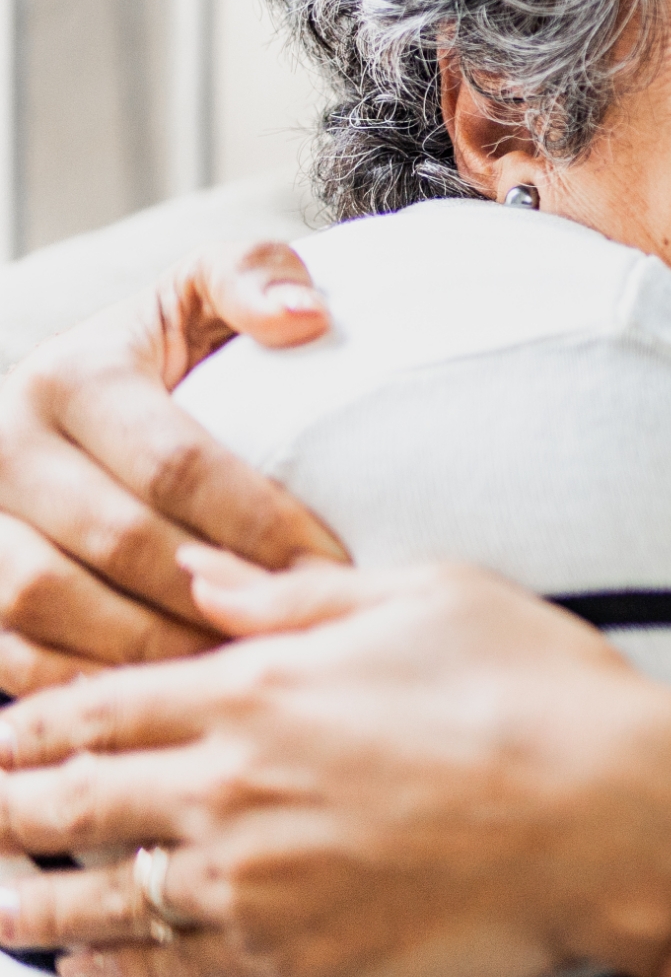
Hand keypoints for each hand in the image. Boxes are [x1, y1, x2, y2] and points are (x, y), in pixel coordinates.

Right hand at [0, 240, 343, 692]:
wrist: (69, 403)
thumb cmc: (164, 358)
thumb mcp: (199, 297)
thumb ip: (253, 278)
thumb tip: (305, 316)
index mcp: (69, 376)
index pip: (173, 463)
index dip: (258, 523)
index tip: (331, 567)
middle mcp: (1, 447)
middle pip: (113, 542)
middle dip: (212, 595)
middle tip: (295, 633)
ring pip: (47, 606)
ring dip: (148, 647)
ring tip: (236, 671)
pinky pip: (7, 654)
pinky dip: (81, 684)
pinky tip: (161, 698)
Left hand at [0, 549, 670, 976]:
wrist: (615, 816)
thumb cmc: (538, 690)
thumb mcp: (428, 596)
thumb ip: (297, 595)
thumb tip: (204, 574)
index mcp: (256, 690)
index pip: (97, 707)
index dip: (26, 722)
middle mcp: (233, 788)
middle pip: (70, 804)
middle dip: (0, 809)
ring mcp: (256, 882)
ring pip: (101, 899)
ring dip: (28, 904)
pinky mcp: (295, 958)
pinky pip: (174, 967)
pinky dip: (117, 970)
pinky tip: (87, 970)